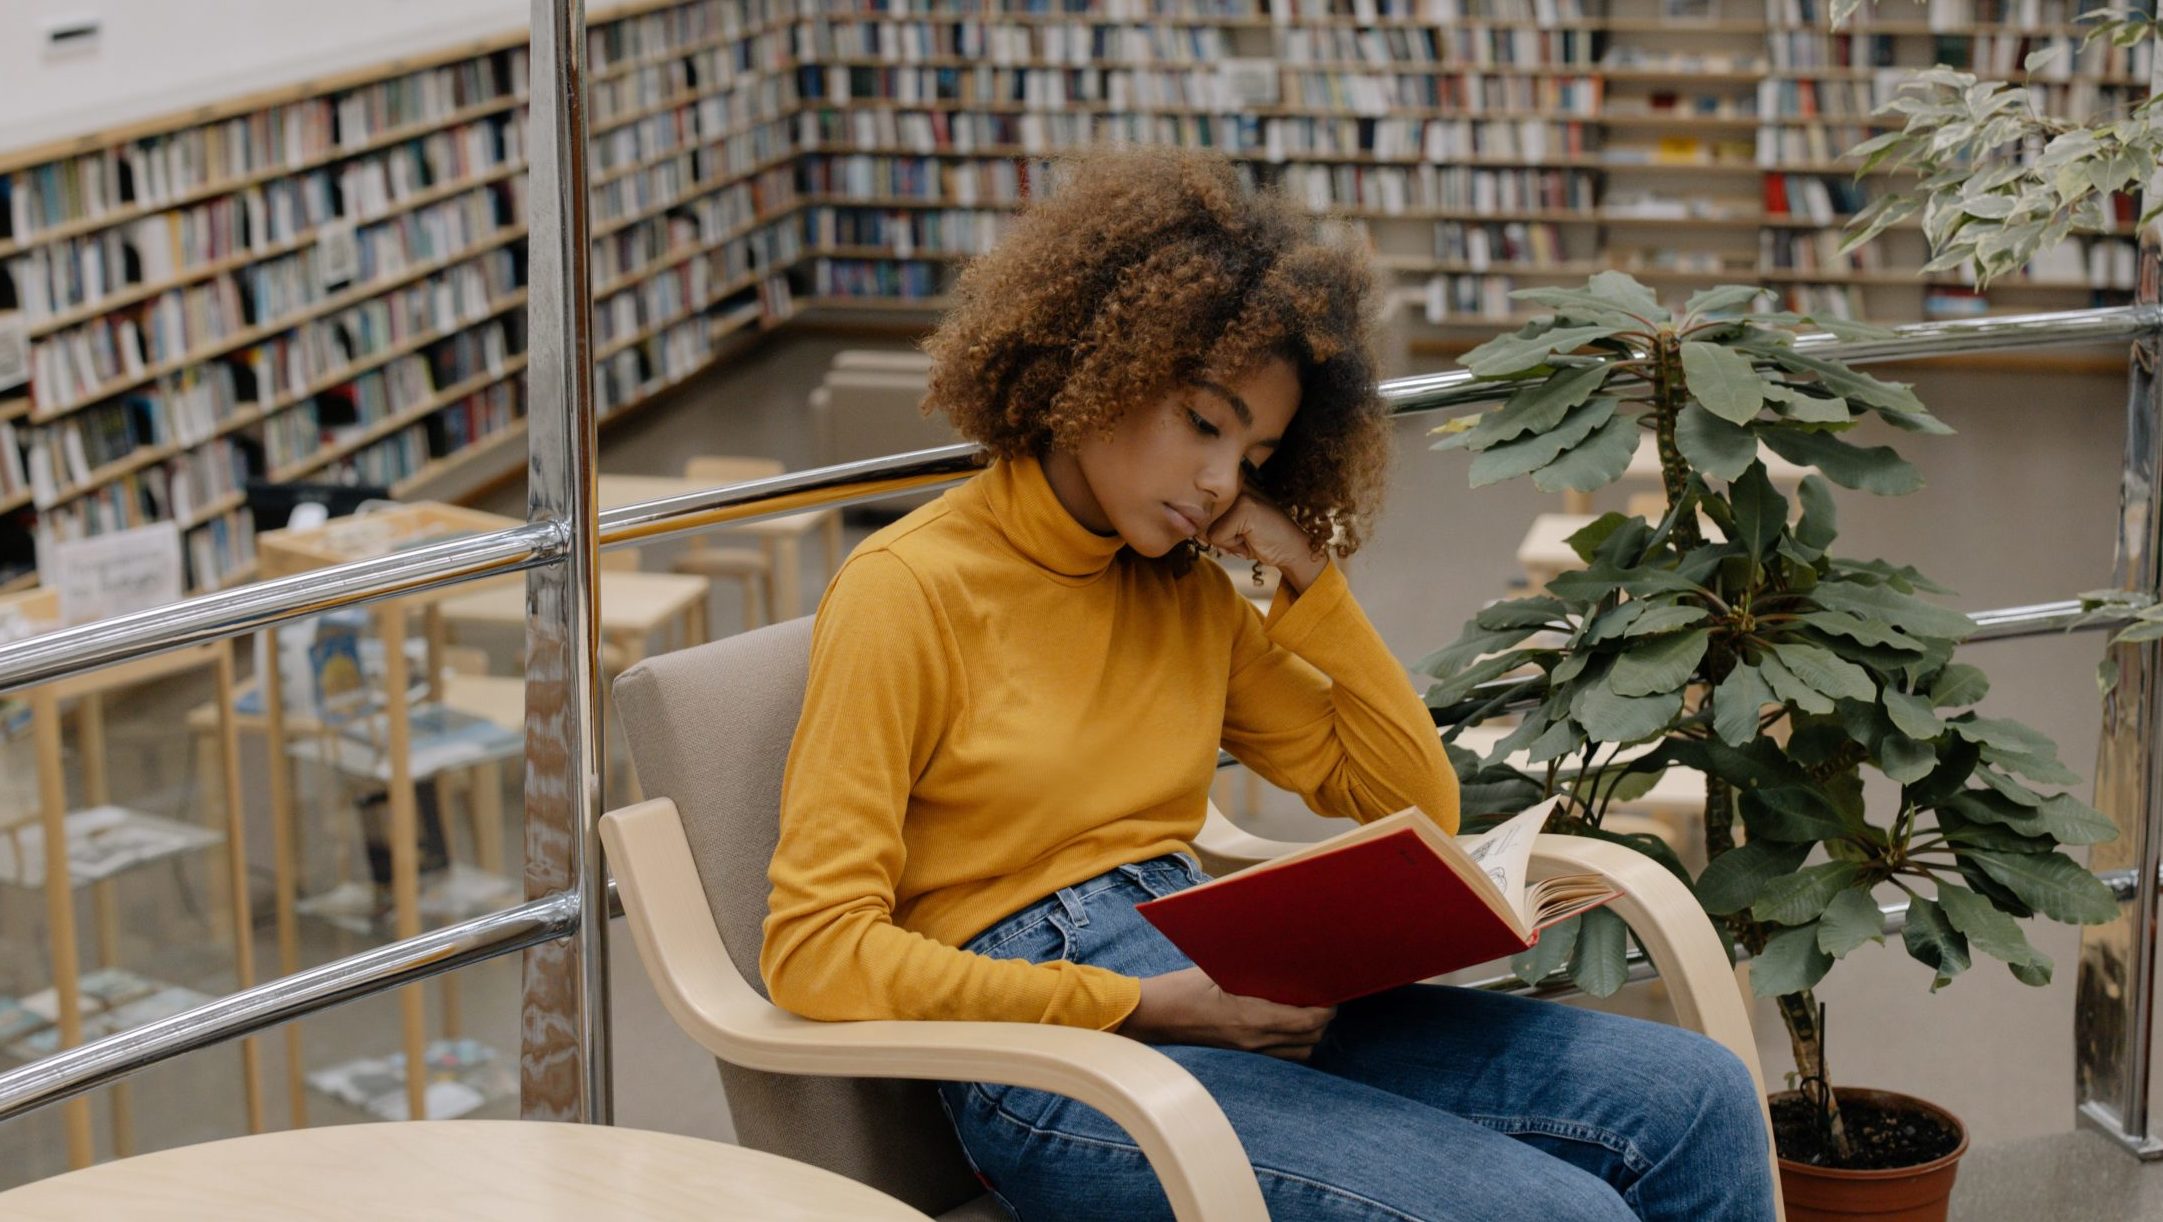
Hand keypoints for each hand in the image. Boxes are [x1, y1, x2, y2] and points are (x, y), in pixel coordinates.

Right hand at [1116, 966, 1335, 1060]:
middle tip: (1324, 998)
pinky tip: (1286, 1024)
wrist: (1153, 1015)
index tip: (1333, 994)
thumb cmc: (1181, 988)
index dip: (1326, 1009)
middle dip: (1322, 1021)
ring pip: (1298, 1053)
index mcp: (1251, 1018)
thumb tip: (1283, 957)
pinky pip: (1280, 1056)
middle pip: (1309, 1040)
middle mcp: (1254, 1041)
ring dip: (1309, 1035)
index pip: (1306, 1021)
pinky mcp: (1240, 1055)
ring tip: (1308, 1012)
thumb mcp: (1218, 969)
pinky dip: (1292, 1043)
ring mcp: (1247, 1052)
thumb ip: (1253, 969)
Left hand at [1202, 490, 1326, 594]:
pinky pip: (1217, 537)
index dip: (1212, 526)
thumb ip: (1206, 523)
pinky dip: (1233, 546)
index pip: (1198, 507)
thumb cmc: (1258, 538)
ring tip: (1248, 536)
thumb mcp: (1228, 528)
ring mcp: (1240, 493)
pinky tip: (1252, 539)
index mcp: (1229, 484)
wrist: (1291, 549)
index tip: (1238, 527)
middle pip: (1200, 518)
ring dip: (1226, 541)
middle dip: (1218, 535)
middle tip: (1244, 534)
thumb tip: (1189, 527)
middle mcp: (1233, 483)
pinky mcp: (1244, 508)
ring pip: (1207, 529)